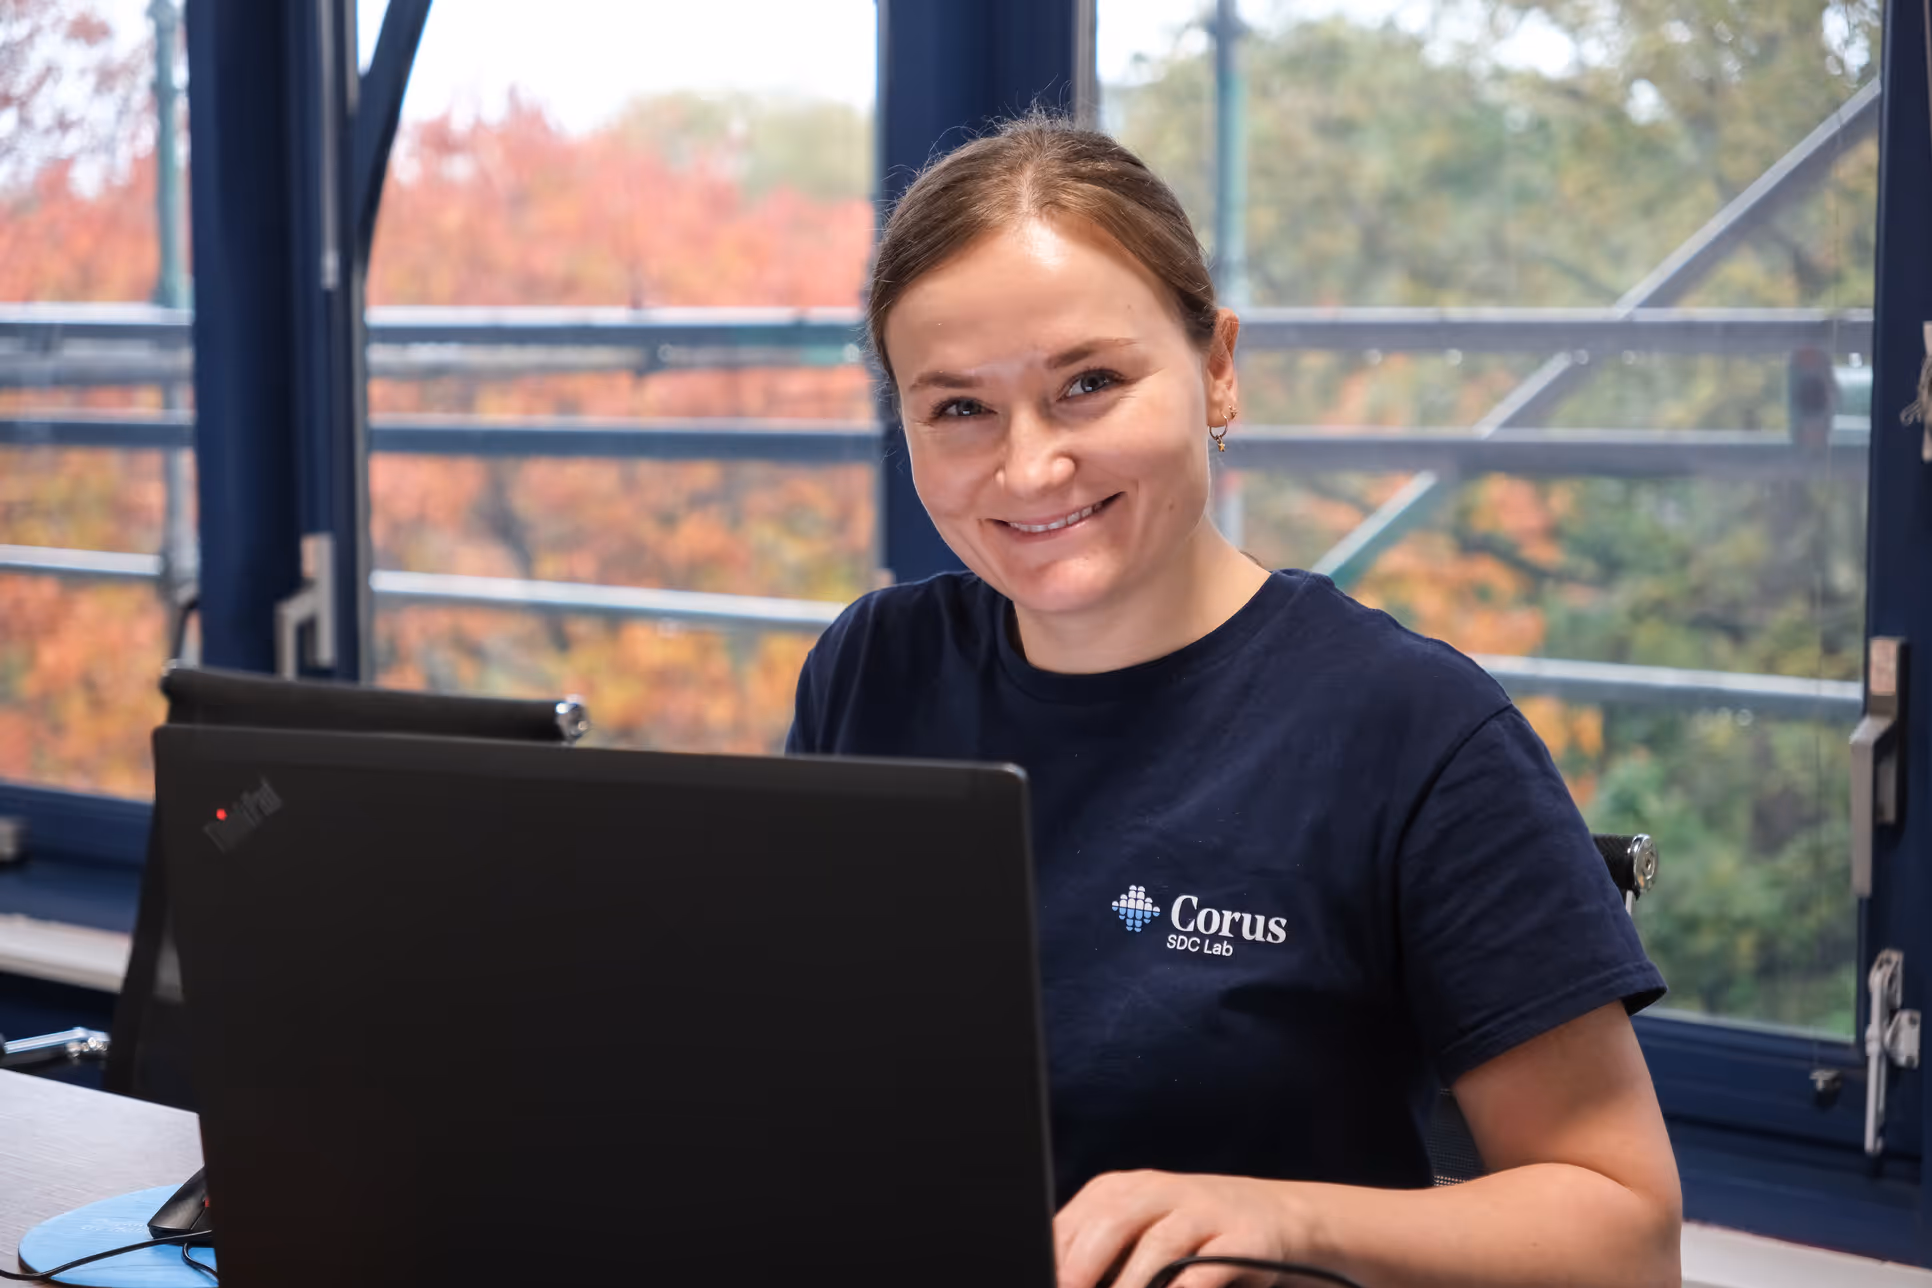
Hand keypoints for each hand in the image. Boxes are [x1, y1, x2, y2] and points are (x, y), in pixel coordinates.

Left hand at [1054, 1170, 1323, 1287]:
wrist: (1275, 1216)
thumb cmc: (1188, 1236)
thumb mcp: (1137, 1234)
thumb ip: (1095, 1257)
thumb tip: (1050, 1278)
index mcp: (1120, 1190)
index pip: (1072, 1223)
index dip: (1054, 1261)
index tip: (1041, 1283)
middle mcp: (1159, 1192)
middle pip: (1111, 1224)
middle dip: (1082, 1271)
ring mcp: (1204, 1211)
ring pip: (1158, 1247)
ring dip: (1131, 1287)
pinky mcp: (1242, 1238)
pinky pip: (1208, 1270)